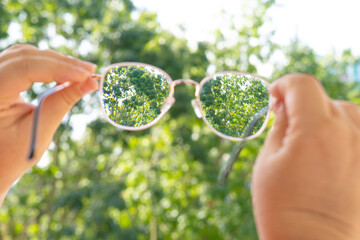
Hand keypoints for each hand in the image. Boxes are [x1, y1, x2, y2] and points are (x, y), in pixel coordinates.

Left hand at [0, 44, 97, 203]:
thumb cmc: (11, 154)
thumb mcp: (39, 130)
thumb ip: (63, 102)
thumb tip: (91, 82)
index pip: (25, 68)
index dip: (59, 68)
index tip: (87, 76)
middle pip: (26, 56)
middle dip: (61, 62)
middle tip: (91, 71)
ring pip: (25, 55)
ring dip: (55, 61)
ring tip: (82, 72)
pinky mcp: (0, 76)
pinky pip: (23, 61)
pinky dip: (46, 65)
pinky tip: (65, 72)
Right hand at [252, 74, 359, 239]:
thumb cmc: (282, 205)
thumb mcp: (268, 160)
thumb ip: (279, 125)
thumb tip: (283, 106)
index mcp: (316, 129)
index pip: (302, 84)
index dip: (282, 85)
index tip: (272, 98)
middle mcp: (348, 132)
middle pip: (323, 97)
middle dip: (300, 104)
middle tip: (285, 125)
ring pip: (345, 111)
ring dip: (324, 117)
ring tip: (309, 140)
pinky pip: (357, 131)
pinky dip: (342, 131)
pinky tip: (328, 151)